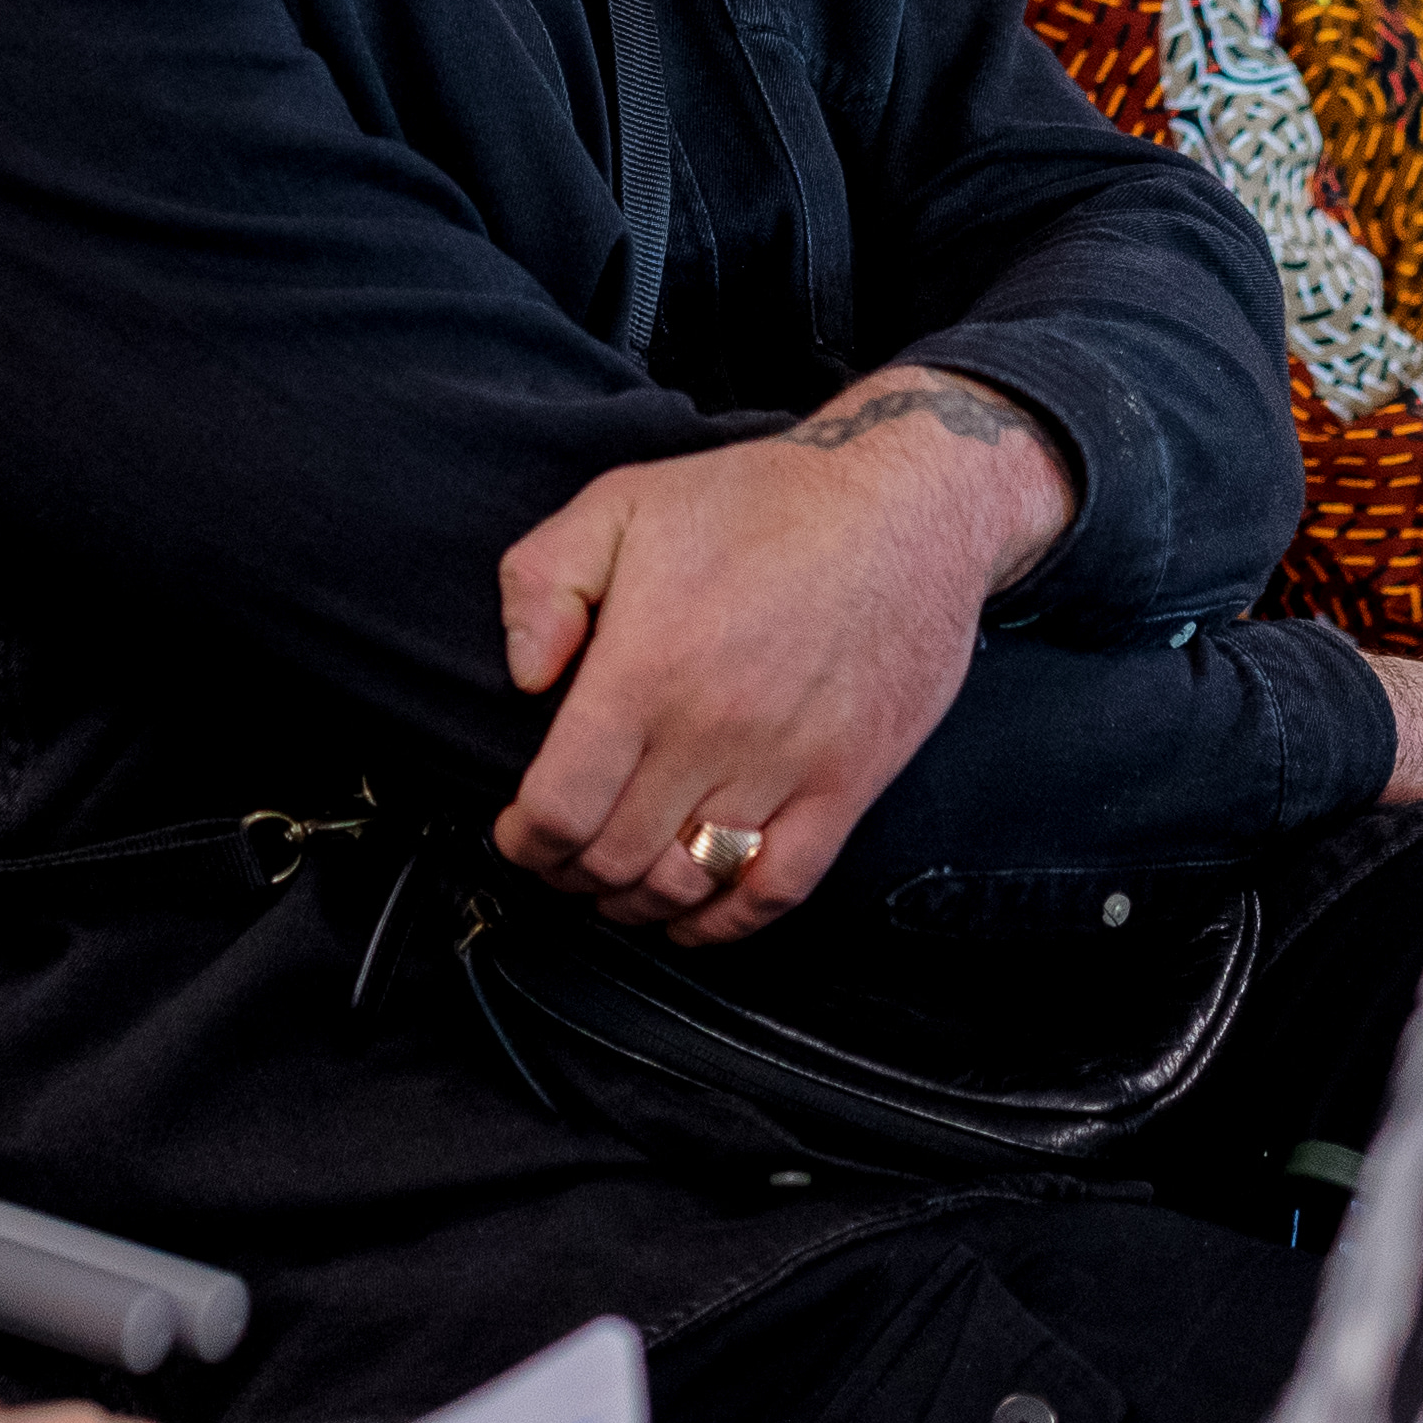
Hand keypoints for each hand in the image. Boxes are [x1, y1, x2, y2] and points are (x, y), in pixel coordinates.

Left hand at [494, 368, 1074, 946]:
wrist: (904, 503)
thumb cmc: (760, 500)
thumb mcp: (619, 502)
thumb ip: (543, 583)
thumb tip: (524, 678)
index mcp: (646, 670)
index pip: (561, 807)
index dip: (525, 839)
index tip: (517, 834)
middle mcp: (712, 732)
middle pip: (615, 857)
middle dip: (570, 873)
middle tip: (559, 861)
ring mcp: (785, 767)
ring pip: (688, 883)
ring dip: (637, 903)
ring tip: (615, 887)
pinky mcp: (847, 784)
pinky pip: (778, 887)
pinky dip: (726, 923)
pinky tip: (696, 916)